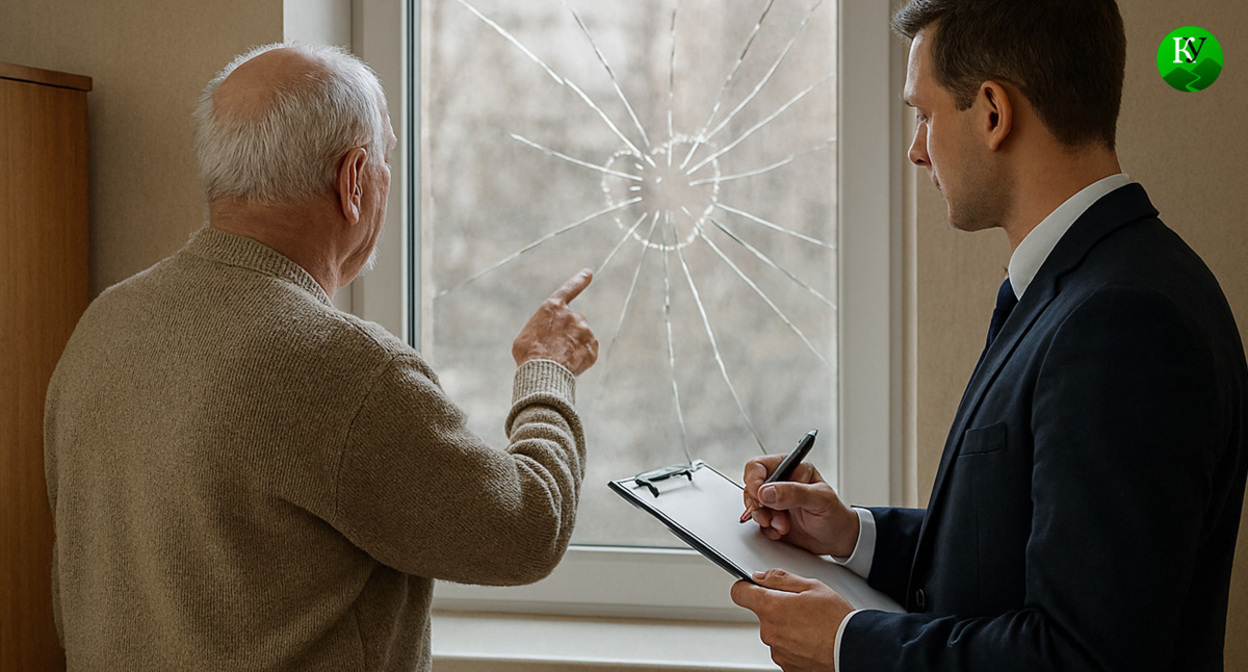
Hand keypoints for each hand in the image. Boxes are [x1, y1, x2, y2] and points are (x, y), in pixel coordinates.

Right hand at [512, 269, 598, 375]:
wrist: (543, 373)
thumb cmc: (528, 355)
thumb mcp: (526, 335)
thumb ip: (543, 328)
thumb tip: (549, 334)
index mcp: (553, 307)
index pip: (569, 289)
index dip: (579, 280)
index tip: (588, 273)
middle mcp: (573, 315)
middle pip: (573, 321)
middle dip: (567, 332)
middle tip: (553, 348)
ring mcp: (585, 331)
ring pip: (581, 337)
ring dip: (573, 345)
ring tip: (559, 359)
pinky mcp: (593, 347)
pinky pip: (588, 351)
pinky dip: (580, 357)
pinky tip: (569, 364)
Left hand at [731, 569, 853, 671]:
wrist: (853, 649)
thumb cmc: (837, 619)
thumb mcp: (812, 586)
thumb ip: (780, 579)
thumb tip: (761, 576)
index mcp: (771, 608)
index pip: (740, 593)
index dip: (746, 586)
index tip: (753, 586)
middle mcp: (769, 631)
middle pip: (763, 613)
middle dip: (777, 608)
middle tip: (802, 606)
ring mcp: (777, 650)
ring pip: (775, 632)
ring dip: (787, 627)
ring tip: (811, 625)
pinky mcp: (786, 665)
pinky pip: (784, 648)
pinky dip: (795, 644)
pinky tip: (812, 639)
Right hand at [742, 456, 857, 557]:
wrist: (837, 539)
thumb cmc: (835, 515)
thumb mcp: (820, 500)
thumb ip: (794, 492)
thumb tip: (767, 491)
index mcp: (792, 468)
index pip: (760, 466)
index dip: (755, 480)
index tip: (759, 497)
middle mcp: (780, 482)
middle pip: (751, 486)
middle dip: (760, 504)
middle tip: (772, 516)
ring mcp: (774, 500)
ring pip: (753, 505)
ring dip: (764, 518)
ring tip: (783, 525)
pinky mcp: (771, 516)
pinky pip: (756, 522)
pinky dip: (767, 529)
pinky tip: (781, 531)